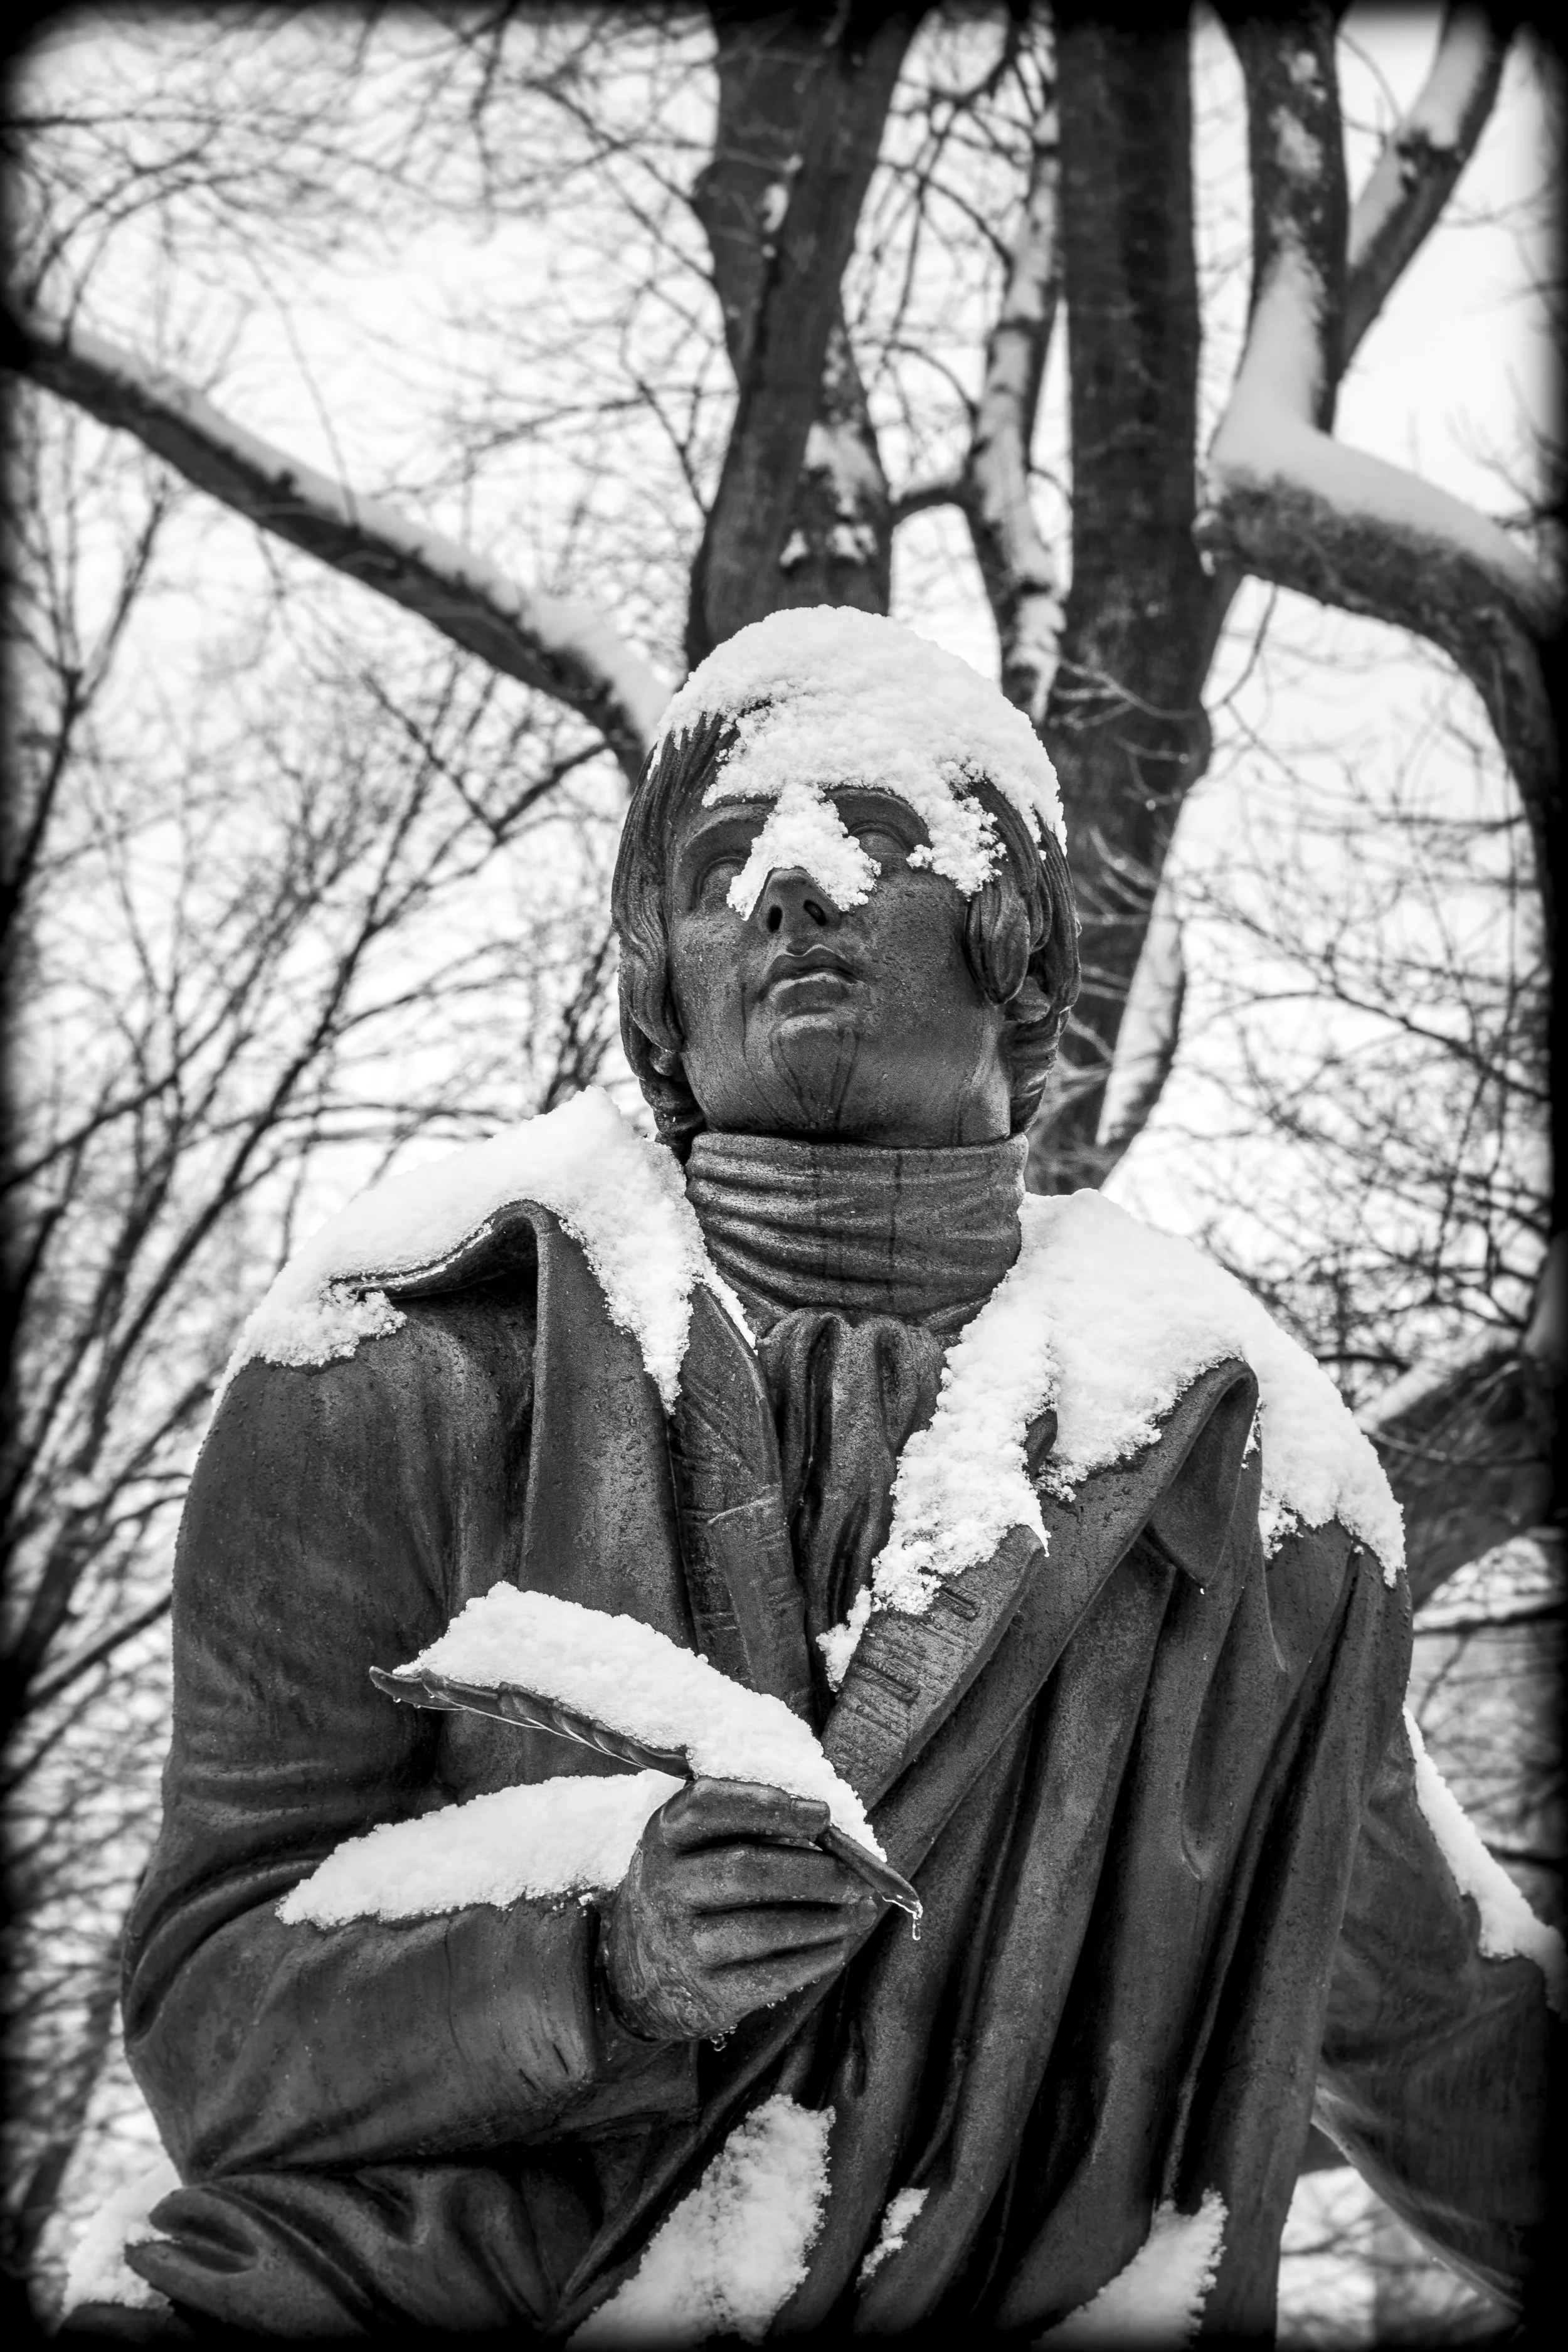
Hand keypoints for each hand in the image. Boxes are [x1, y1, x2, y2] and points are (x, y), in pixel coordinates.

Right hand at [600, 1777, 882, 2042]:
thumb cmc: (689, 1888)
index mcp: (665, 1836)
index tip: (821, 1814)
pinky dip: (814, 1958)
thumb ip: (744, 1825)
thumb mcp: (693, 1846)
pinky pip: (770, 1975)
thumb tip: (831, 1829)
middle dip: (814, 1871)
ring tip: (860, 1910)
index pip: (708, 1804)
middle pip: (745, 1869)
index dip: (767, 1804)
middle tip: (859, 1876)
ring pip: (762, 1927)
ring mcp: (681, 1943)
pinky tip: (839, 1945)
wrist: (635, 1969)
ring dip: (824, 1919)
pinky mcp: (705, 1992)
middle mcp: (665, 1887)